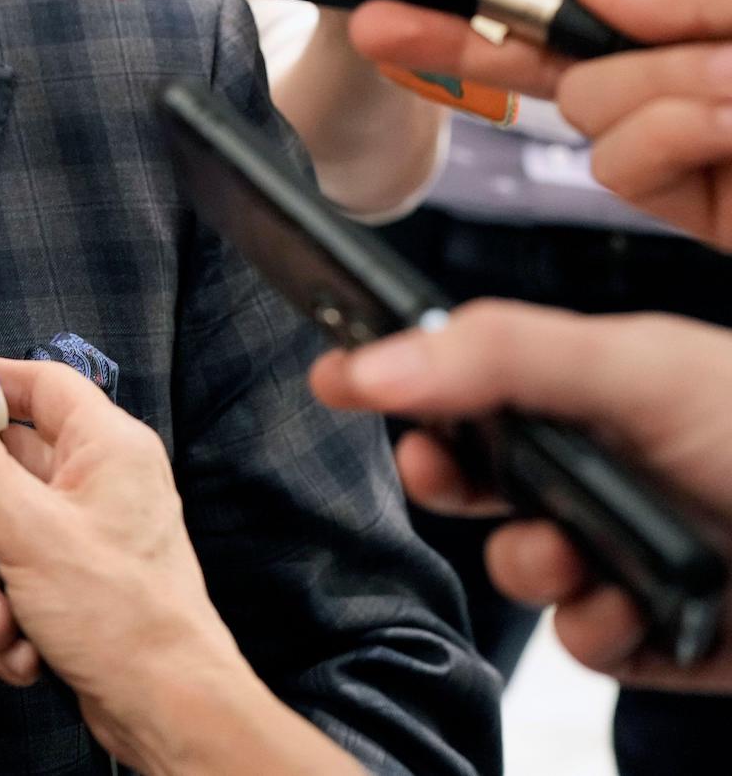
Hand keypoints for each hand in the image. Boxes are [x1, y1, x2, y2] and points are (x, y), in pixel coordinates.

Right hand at [0, 364, 332, 773]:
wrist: (168, 711)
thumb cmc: (115, 612)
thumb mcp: (21, 525)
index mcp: (105, 447)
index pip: (37, 383)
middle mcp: (102, 482)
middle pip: (5, 459)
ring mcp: (91, 536)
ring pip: (3, 533)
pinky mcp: (81, 585)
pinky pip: (21, 580)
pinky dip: (11, 619)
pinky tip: (24, 651)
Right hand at [312, 301, 731, 691]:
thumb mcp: (625, 365)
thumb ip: (492, 354)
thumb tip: (369, 361)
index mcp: (590, 391)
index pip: (465, 380)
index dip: (400, 383)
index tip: (338, 380)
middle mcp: (602, 469)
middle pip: (476, 478)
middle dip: (447, 479)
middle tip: (443, 471)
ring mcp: (625, 552)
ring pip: (521, 566)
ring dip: (529, 564)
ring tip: (568, 556)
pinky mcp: (655, 635)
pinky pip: (582, 640)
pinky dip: (595, 626)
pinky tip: (628, 607)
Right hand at [348, 0, 731, 247]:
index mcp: (700, 14)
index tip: (396, 4)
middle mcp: (686, 72)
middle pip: (555, 56)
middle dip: (499, 42)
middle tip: (379, 25)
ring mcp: (684, 142)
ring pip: (586, 110)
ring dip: (656, 91)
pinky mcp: (692, 204)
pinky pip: (620, 164)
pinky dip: (666, 137)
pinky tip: (726, 130)